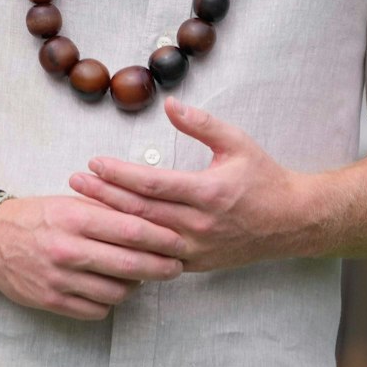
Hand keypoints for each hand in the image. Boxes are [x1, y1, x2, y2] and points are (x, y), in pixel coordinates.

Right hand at [0, 195, 185, 320]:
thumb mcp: (70, 200)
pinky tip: (112, 288)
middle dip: (161, 268)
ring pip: (117, 292)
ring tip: (140, 276)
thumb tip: (152, 218)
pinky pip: (97, 309)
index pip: (132, 231)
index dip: (162, 239)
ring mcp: (59, 279)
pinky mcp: (52, 301)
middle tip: (175, 267)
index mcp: (75, 218)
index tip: (179, 242)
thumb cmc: (36, 216)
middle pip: (130, 265)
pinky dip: (111, 301)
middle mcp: (68, 249)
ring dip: (136, 286)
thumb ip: (108, 208)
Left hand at [69, 98, 315, 272]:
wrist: (292, 222)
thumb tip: (169, 102)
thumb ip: (201, 123)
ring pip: (144, 238)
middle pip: (140, 211)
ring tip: (82, 205)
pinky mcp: (195, 264)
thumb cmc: (264, 178)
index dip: (119, 174)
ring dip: (111, 222)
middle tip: (75, 181)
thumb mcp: (237, 142)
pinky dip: (130, 246)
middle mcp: (200, 225)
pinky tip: (107, 235)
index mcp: (209, 193)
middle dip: (104, 195)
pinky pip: (155, 257)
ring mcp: (196, 249)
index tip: (94, 162)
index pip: (152, 184)